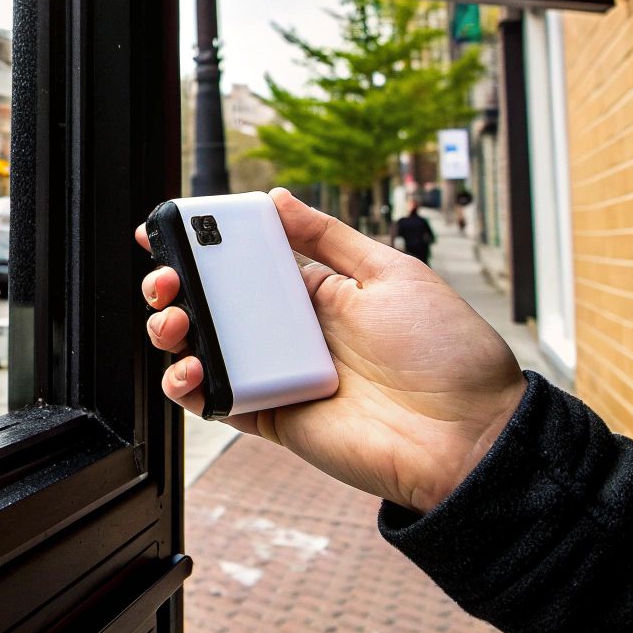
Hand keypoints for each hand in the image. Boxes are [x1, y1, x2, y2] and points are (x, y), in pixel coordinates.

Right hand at [137, 188, 525, 513]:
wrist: (469, 434)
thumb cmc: (446, 353)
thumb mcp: (391, 273)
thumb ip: (328, 238)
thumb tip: (278, 197)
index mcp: (316, 293)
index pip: (244, 262)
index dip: (201, 246)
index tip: (165, 229)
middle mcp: (290, 333)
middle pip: (212, 303)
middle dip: (174, 286)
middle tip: (164, 278)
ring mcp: (278, 375)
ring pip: (205, 348)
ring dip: (172, 331)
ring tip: (173, 321)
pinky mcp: (273, 417)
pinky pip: (216, 400)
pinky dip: (187, 386)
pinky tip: (187, 369)